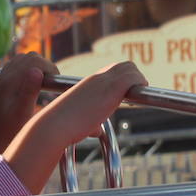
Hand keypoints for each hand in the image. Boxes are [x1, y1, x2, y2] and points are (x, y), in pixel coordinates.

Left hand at [0, 52, 55, 163]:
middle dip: (45, 65)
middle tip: (53, 81)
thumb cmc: (12, 130)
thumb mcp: (23, 112)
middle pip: (29, 57)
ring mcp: (4, 78)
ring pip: (24, 59)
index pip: (34, 61)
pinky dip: (30, 69)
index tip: (57, 80)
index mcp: (9, 82)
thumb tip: (36, 71)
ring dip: (38, 66)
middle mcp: (5, 77)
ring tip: (46, 82)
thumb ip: (29, 91)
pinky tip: (36, 83)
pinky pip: (19, 66)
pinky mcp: (5, 83)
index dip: (49, 67)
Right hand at [3, 61, 145, 193]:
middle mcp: (96, 78)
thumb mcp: (79, 122)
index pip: (113, 71)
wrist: (55, 125)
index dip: (124, 80)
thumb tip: (96, 130)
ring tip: (139, 95)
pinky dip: (140, 83)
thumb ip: (90, 123)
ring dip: (138, 80)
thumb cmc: (64, 127)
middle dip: (134, 79)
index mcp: (88, 83)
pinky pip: (133, 77)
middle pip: (125, 65)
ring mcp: (104, 81)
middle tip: (136, 95)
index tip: (128, 94)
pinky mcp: (112, 88)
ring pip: (130, 67)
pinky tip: (139, 97)